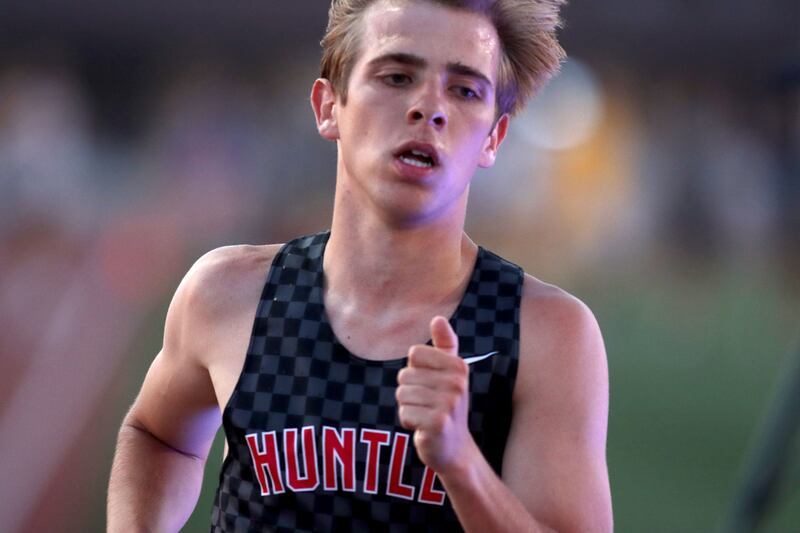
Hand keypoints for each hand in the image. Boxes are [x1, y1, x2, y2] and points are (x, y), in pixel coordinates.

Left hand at [396, 316, 475, 475]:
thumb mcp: (449, 374)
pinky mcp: (437, 423)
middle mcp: (457, 382)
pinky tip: (423, 428)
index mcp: (458, 365)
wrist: (454, 448)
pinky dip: (408, 422)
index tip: (430, 385)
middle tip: (428, 405)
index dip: (416, 371)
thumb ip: (444, 345)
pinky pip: (404, 412)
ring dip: (408, 408)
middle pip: (405, 375)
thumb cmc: (447, 406)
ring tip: (426, 416)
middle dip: (409, 392)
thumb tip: (438, 318)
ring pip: (402, 394)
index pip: (414, 354)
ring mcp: (448, 403)